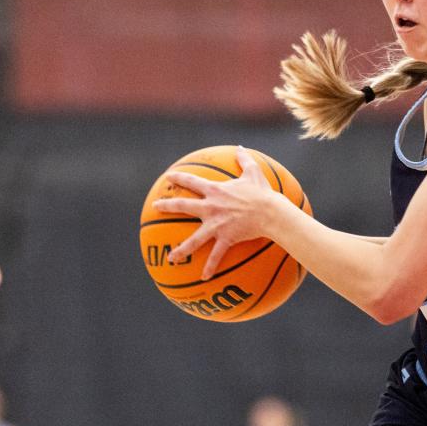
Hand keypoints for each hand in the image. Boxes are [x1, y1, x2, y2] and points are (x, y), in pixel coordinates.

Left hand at [153, 146, 274, 278]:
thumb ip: (244, 160)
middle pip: (183, 207)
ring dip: (181, 249)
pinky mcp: (226, 238)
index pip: (192, 182)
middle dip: (167, 206)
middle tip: (155, 208)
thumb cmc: (263, 192)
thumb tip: (241, 148)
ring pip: (194, 239)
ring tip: (170, 258)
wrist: (271, 212)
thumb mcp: (253, 172)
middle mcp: (211, 207)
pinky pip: (216, 255)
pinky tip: (203, 277)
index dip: (179, 179)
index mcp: (215, 191)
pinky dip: (210, 266)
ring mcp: (216, 224)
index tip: (168, 178)